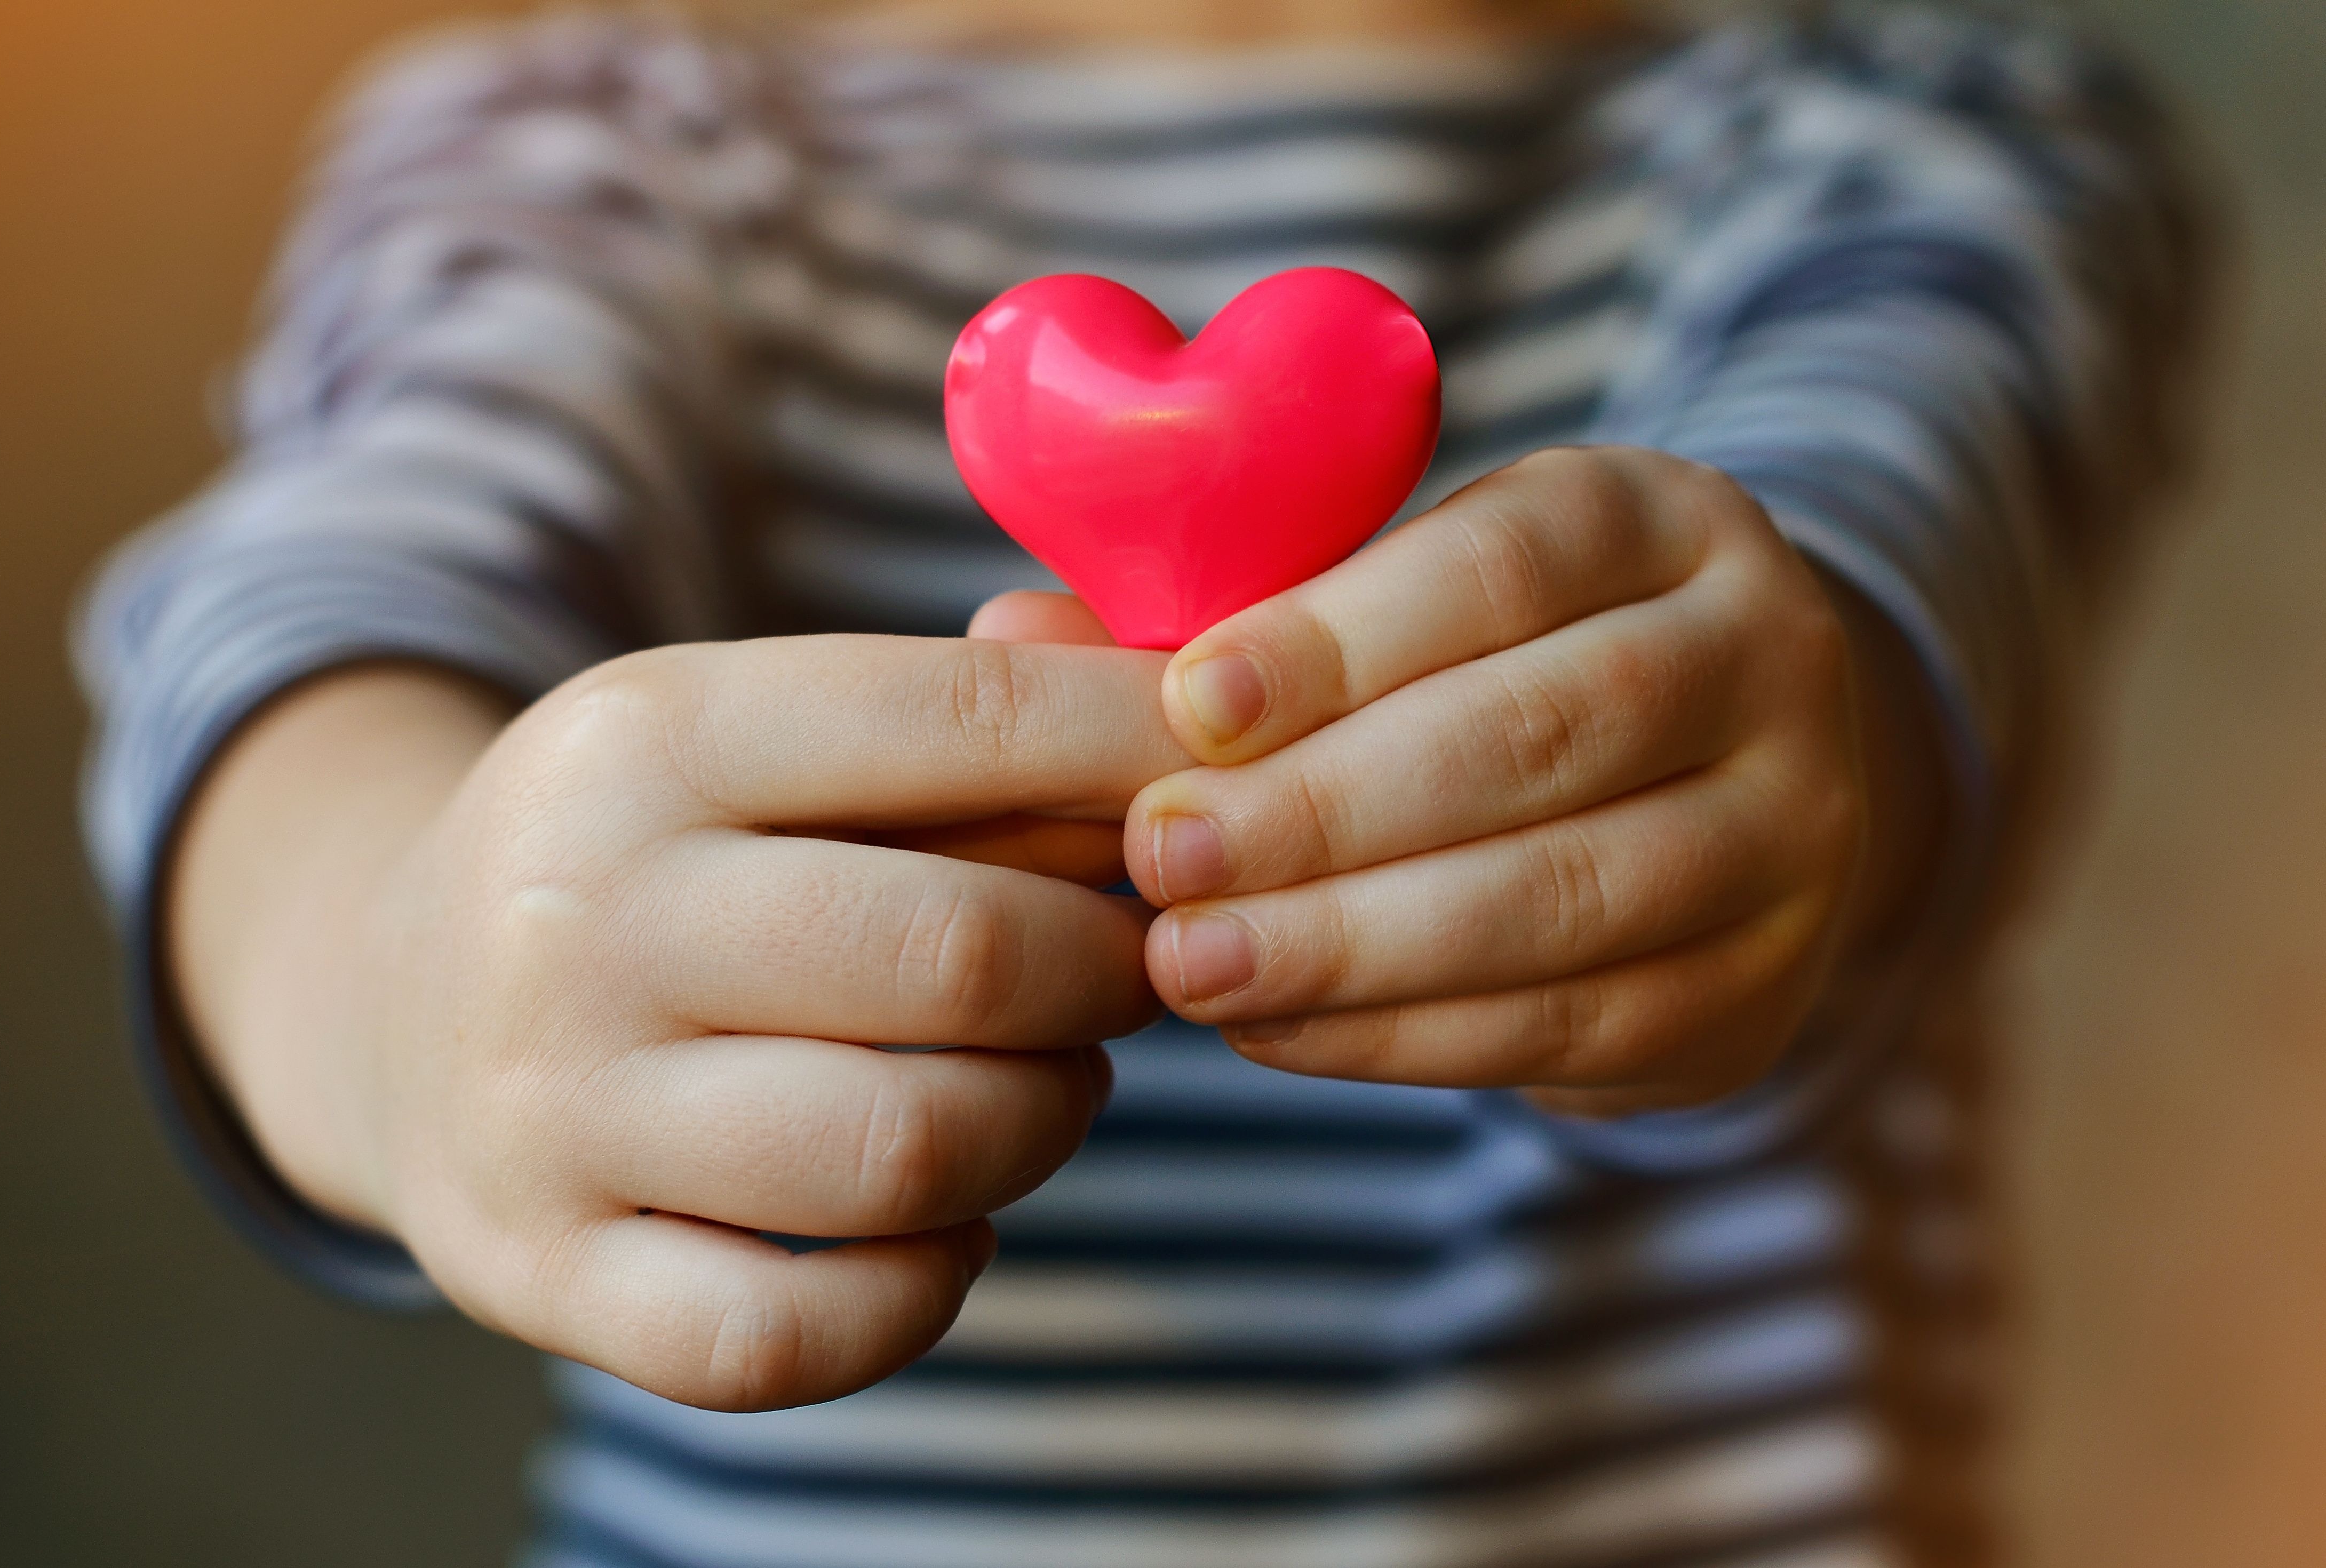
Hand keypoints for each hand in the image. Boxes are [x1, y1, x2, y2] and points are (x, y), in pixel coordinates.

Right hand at [170, 636, 1184, 1408]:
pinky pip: (793, 1334)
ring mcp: (544, 1111)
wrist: (386, 997)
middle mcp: (579, 915)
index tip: (1229, 792)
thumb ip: (977, 702)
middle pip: (959, 956)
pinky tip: (944, 1229)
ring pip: (904, 1152)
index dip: (1142, 758)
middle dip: (1106, 968)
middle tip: (1130, 968)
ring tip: (1046, 1082)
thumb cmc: (660, 852)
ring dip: (1041, 1123)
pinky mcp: (537, 1274)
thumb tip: (1179, 700)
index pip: (966, 722)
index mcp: (653, 735)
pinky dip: (921, 1293)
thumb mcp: (763, 725)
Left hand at [1101, 447, 1943, 1115]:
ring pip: (1562, 896)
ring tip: (1190, 964)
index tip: (1187, 707)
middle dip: (1326, 809)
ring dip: (1354, 941)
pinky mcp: (1757, 987)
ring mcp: (1789, 833)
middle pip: (1537, 735)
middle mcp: (1764, 657)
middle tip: (1163, 859)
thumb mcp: (1395, 599)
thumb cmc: (1492, 666)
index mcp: (1660, 517)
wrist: (1716, 785)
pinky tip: (1275, 1025)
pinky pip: (1569, 1023)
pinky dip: (1405, 1033)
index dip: (1338, 638)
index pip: (1502, 564)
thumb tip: (1010, 636)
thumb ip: (1223, 611)